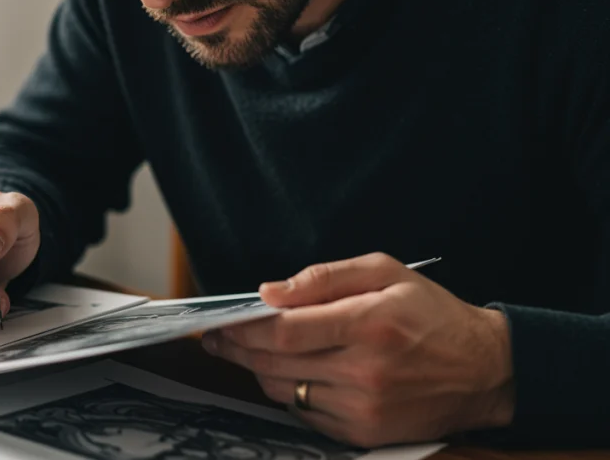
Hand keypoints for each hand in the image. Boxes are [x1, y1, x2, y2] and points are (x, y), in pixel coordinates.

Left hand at [202, 253, 514, 447]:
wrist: (485, 370)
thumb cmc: (431, 314)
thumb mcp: (385, 272)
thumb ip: (323, 277)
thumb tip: (270, 292)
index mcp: (369, 324)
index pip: (285, 331)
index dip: (243, 327)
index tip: (220, 321)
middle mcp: (365, 371)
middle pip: (275, 363)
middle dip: (237, 348)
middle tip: (218, 337)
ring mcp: (364, 408)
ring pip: (284, 390)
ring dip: (259, 370)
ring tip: (249, 351)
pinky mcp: (365, 433)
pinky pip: (306, 414)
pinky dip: (291, 393)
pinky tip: (292, 373)